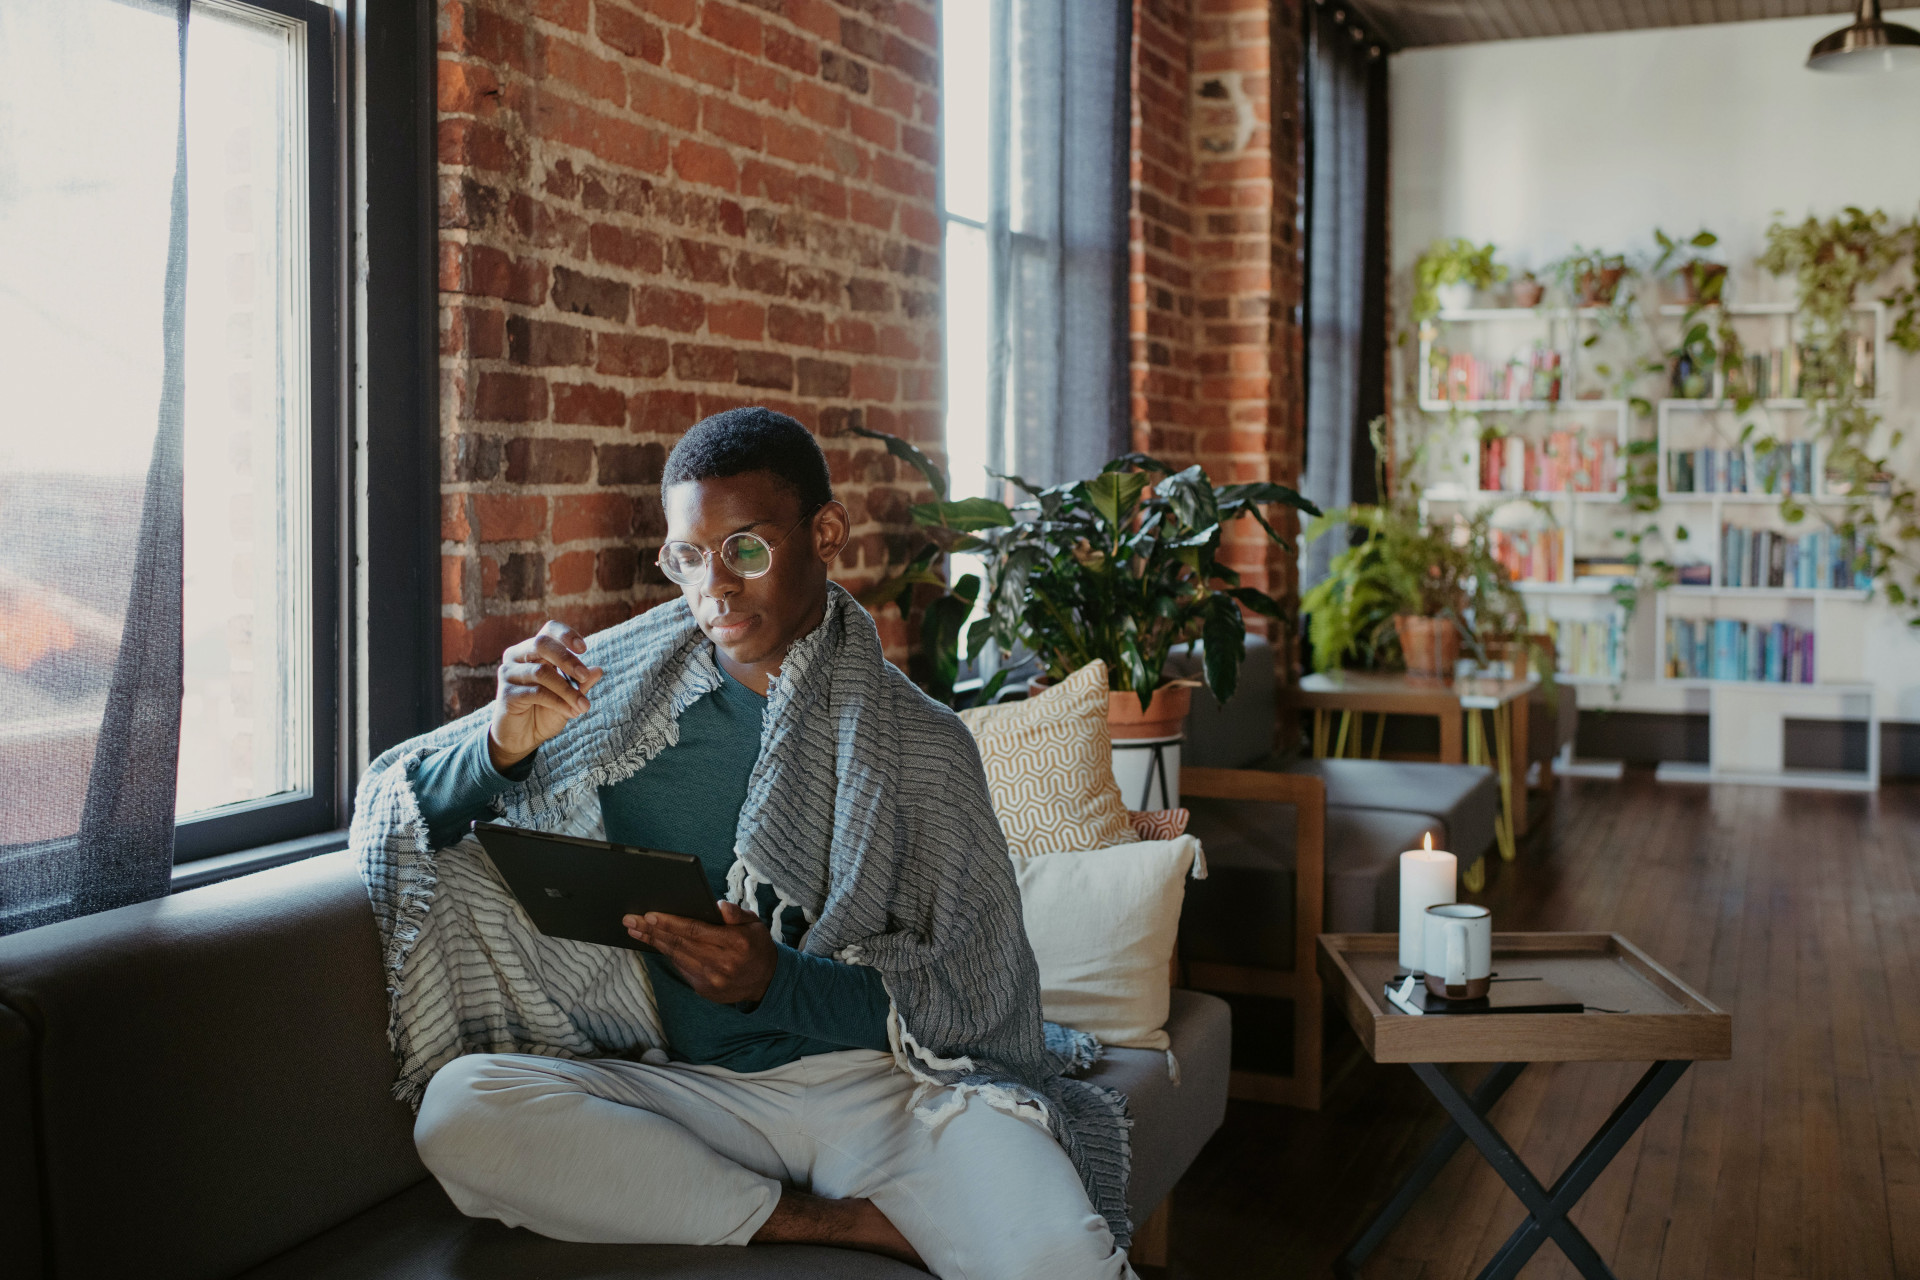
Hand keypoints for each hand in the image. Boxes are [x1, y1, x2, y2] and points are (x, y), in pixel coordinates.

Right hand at [488, 621, 605, 770]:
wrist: (522, 738)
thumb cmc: (544, 712)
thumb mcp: (568, 697)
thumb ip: (581, 684)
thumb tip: (598, 670)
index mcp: (532, 650)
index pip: (548, 630)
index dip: (566, 634)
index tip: (584, 648)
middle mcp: (517, 656)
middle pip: (541, 644)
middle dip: (567, 659)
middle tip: (585, 676)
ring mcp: (508, 674)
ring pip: (541, 672)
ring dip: (567, 689)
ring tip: (584, 706)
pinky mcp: (505, 693)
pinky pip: (536, 692)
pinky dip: (558, 702)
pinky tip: (571, 713)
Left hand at [625, 902, 777, 1004]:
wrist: (767, 981)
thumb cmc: (757, 946)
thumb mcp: (755, 924)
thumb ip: (736, 914)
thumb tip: (718, 905)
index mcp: (735, 943)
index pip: (695, 930)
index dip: (670, 923)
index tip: (649, 915)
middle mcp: (722, 963)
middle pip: (679, 944)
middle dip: (652, 931)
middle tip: (631, 920)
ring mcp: (712, 979)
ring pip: (676, 956)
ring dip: (654, 942)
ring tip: (635, 931)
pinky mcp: (705, 989)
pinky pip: (682, 968)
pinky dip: (667, 955)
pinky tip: (655, 943)